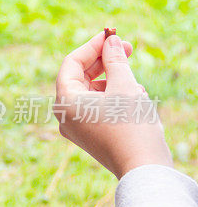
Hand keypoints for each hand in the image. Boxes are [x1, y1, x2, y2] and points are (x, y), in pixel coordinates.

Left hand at [55, 30, 171, 178]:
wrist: (143, 170)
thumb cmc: (131, 126)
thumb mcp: (125, 86)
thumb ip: (115, 60)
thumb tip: (111, 42)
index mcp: (64, 101)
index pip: (71, 63)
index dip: (92, 46)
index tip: (112, 36)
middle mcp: (63, 116)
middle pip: (78, 78)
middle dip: (103, 62)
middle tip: (127, 49)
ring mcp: (75, 128)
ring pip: (90, 93)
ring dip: (111, 81)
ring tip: (135, 82)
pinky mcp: (89, 137)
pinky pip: (96, 109)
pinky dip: (112, 98)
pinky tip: (135, 98)